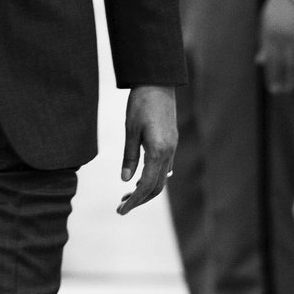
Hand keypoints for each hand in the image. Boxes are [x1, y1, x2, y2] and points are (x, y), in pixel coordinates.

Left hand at [117, 85, 177, 215]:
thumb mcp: (130, 129)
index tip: (121, 210)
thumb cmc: (141, 103)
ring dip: (146, 189)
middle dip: (140, 199)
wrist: (157, 83)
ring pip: (162, 178)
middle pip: (157, 187)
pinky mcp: (171, 142)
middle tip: (121, 206)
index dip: (134, 201)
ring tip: (128, 195)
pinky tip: (141, 178)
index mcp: (158, 151)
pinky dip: (153, 177)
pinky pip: (165, 168)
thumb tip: (126, 180)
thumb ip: (129, 156)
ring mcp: (172, 148)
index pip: (146, 185)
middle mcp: (168, 153)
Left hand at [256, 0, 293, 93]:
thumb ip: (263, 41)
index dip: (271, 76)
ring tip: (293, 85)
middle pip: (284, 65)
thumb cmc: (278, 5)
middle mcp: (285, 36)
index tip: (272, 88)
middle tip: (282, 91)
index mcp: (270, 33)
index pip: (271, 61)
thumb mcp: (265, 20)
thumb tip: (259, 61)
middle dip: (283, 80)